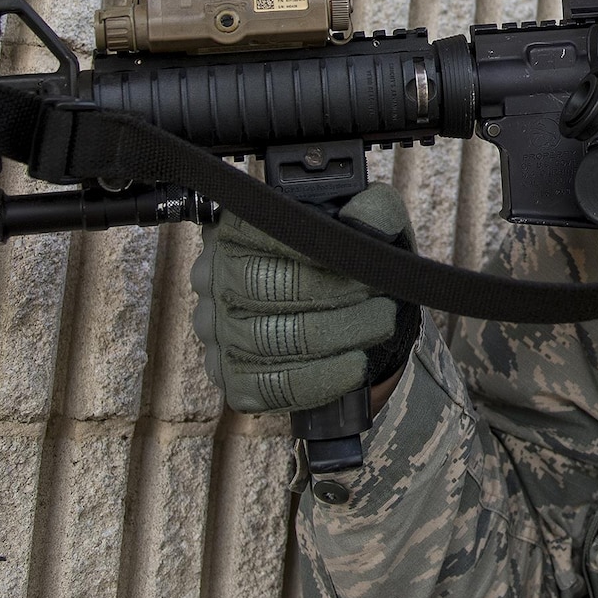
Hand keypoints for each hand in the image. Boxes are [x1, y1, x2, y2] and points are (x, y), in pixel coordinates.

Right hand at [191, 182, 421, 413]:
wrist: (354, 320)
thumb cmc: (352, 267)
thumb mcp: (371, 229)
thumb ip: (373, 211)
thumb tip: (366, 215)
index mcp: (240, 230)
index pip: (262, 234)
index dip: (315, 250)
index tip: (358, 262)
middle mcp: (216, 278)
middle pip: (268, 289)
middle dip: (336, 296)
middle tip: (381, 300)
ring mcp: (218, 331)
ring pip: (271, 339)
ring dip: (338, 335)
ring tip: (379, 325)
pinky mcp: (230, 377)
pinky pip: (268, 385)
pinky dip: (319, 378)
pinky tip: (354, 365)